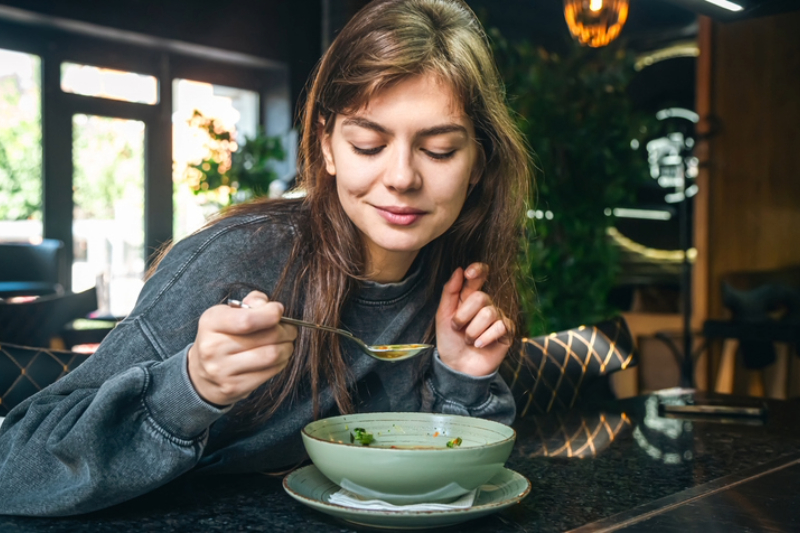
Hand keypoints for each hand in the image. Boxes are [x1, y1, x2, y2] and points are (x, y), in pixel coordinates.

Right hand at [187, 291, 296, 406]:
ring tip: (286, 343)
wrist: (201, 374)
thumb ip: (251, 303)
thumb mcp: (227, 314)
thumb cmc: (221, 337)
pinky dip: (281, 363)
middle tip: (290, 329)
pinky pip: (270, 372)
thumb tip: (269, 305)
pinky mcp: (234, 387)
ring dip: (287, 348)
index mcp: (211, 323)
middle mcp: (212, 347)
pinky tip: (278, 358)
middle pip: (267, 336)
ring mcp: (222, 370)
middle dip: (286, 331)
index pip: (247, 319)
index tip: (278, 311)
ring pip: (272, 355)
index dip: (271, 314)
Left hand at [435, 263, 513, 376]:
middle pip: (481, 297)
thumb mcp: (443, 315)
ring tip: (469, 340)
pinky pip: (500, 327)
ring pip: (489, 314)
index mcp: (469, 297)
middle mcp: (486, 304)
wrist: (457, 366)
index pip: (479, 275)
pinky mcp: (507, 331)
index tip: (469, 273)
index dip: (478, 270)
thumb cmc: (449, 340)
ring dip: (473, 331)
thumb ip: (450, 291)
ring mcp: (498, 317)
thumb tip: (459, 270)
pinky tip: (480, 345)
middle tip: (457, 328)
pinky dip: (486, 338)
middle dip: (464, 315)